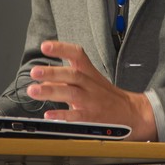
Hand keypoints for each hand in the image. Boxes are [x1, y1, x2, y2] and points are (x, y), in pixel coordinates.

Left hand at [25, 40, 156, 140]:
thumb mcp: (90, 79)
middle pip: (72, 74)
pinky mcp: (92, 117)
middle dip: (52, 73)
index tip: (45, 46)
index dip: (61, 48)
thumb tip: (43, 77)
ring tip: (33, 91)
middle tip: (34, 72)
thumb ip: (67, 77)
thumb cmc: (106, 95)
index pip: (77, 54)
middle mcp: (90, 84)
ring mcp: (91, 100)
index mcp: (89, 72)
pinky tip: (49, 115)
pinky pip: (77, 116)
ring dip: (51, 91)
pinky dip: (63, 115)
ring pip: (71, 93)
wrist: (131, 112)